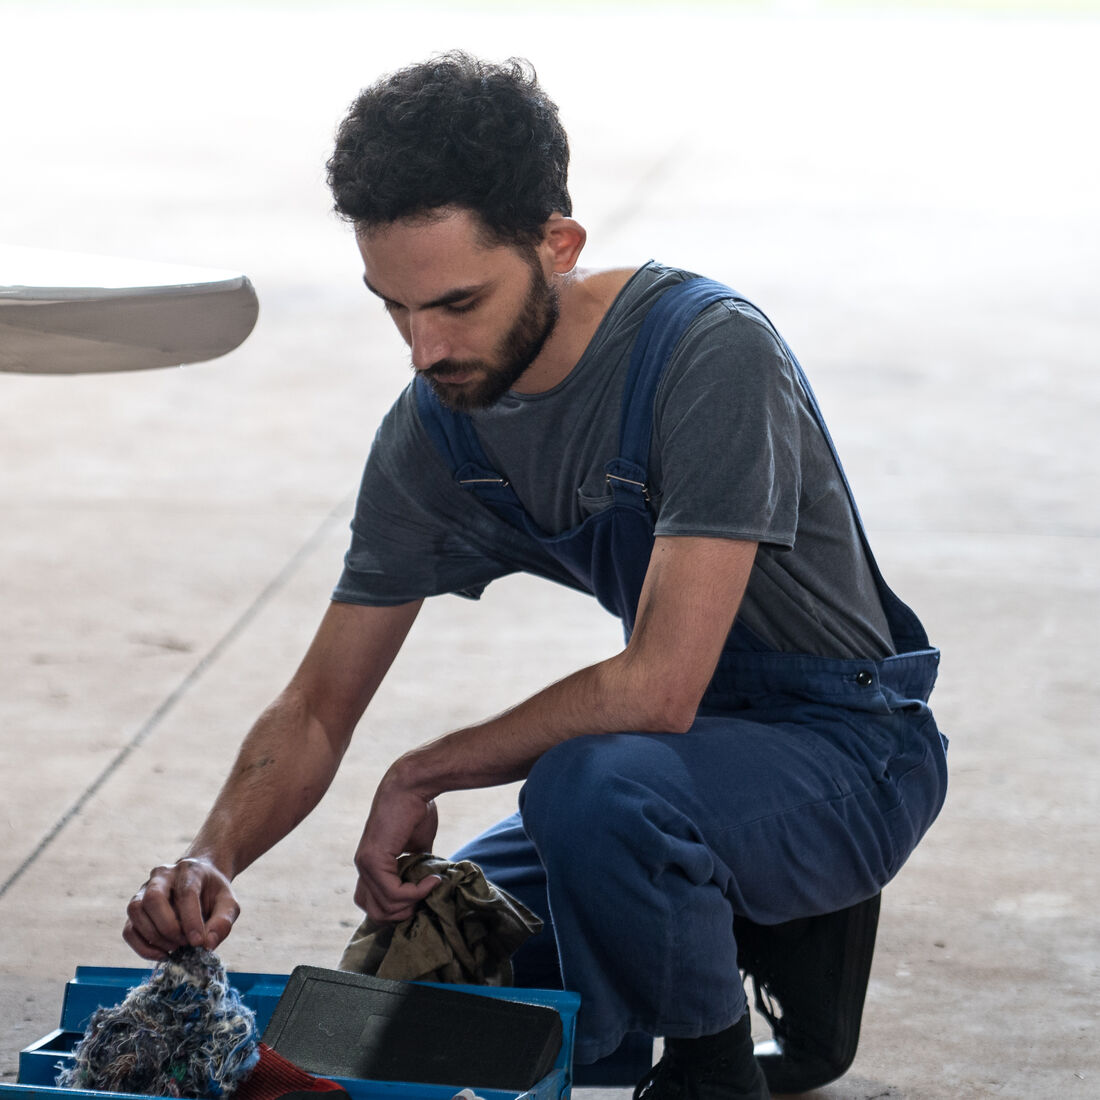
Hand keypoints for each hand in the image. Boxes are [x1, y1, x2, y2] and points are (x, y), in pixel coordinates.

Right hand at [123, 857, 238, 959]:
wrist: (200, 882)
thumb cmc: (213, 894)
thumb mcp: (228, 903)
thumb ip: (223, 922)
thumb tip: (207, 945)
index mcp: (189, 869)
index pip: (185, 892)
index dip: (191, 920)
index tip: (198, 942)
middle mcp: (162, 875)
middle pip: (153, 898)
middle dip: (168, 927)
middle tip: (185, 944)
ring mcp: (144, 890)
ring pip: (136, 911)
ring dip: (154, 936)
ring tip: (175, 948)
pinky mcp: (136, 909)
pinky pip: (129, 929)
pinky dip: (142, 947)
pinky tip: (162, 954)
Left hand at [353, 774, 439, 923]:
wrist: (413, 785)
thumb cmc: (417, 808)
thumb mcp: (418, 845)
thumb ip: (417, 866)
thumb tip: (429, 886)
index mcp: (370, 863)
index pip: (373, 903)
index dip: (397, 908)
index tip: (422, 897)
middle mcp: (362, 866)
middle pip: (376, 912)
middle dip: (403, 913)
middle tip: (425, 898)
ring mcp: (365, 864)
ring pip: (385, 907)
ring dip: (413, 903)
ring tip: (431, 885)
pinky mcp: (374, 859)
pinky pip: (393, 893)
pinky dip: (416, 893)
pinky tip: (432, 881)